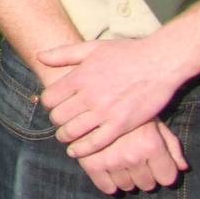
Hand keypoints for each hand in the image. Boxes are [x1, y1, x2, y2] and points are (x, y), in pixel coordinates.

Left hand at [38, 37, 184, 157]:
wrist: (160, 62)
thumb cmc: (127, 52)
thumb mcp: (92, 47)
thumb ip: (64, 53)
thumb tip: (39, 56)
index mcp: (79, 77)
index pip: (49, 98)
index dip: (49, 103)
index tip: (54, 105)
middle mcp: (89, 95)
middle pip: (58, 116)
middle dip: (56, 120)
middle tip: (60, 122)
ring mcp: (105, 112)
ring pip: (72, 131)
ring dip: (65, 136)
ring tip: (65, 136)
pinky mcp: (121, 125)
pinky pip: (95, 143)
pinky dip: (82, 149)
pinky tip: (76, 151)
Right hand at [74, 120, 188, 194]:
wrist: (95, 97)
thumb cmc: (131, 109)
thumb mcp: (155, 123)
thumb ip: (172, 146)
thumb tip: (183, 168)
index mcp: (151, 145)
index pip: (167, 178)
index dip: (164, 173)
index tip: (158, 167)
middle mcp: (133, 156)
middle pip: (147, 184)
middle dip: (146, 176)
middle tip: (139, 165)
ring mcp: (111, 161)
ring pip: (127, 186)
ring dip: (128, 180)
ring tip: (124, 166)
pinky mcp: (91, 163)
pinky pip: (105, 186)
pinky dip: (109, 185)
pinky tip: (111, 174)